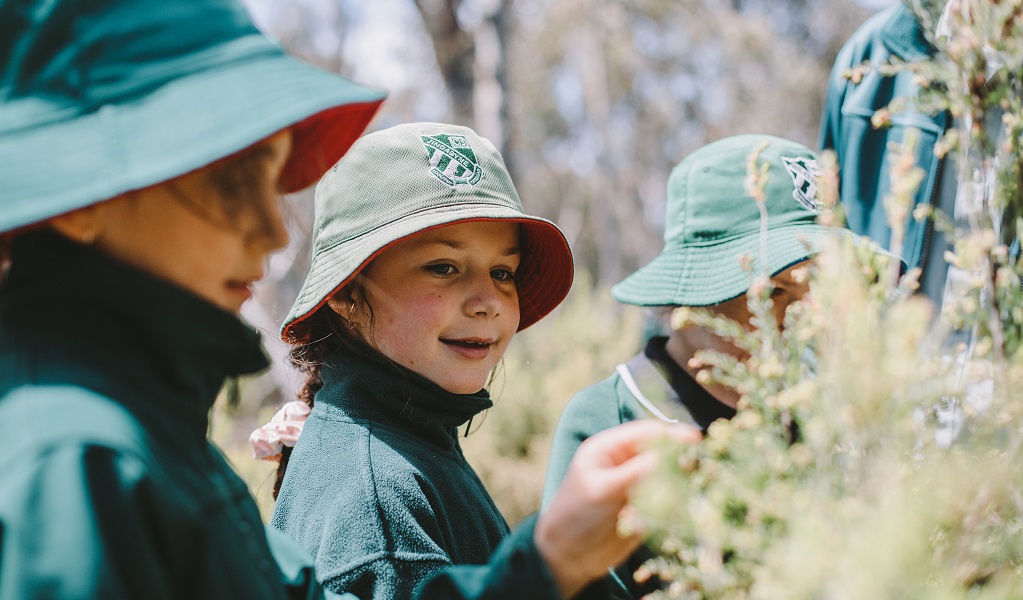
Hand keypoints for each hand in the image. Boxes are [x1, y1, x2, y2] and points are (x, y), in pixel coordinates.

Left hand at [534, 420, 700, 597]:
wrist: (567, 556)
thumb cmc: (575, 515)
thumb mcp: (602, 489)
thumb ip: (635, 472)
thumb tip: (669, 454)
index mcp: (609, 448)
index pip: (646, 433)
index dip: (671, 434)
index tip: (694, 440)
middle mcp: (626, 463)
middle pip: (662, 453)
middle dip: (679, 460)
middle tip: (696, 469)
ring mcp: (637, 486)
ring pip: (669, 478)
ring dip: (677, 486)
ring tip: (681, 497)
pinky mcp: (647, 510)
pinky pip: (668, 503)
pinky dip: (672, 508)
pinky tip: (665, 516)